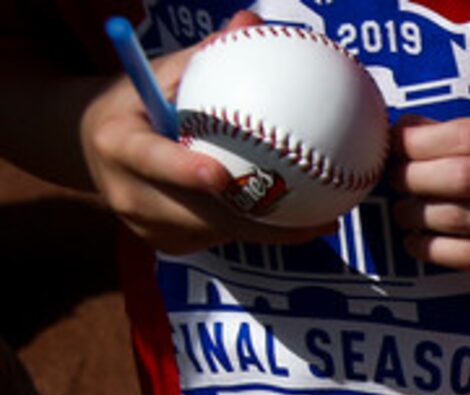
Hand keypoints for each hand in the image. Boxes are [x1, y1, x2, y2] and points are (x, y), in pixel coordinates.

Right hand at [76, 10, 314, 252]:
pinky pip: (218, 241)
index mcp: (118, 144)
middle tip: (309, 211)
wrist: (97, 147)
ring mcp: (145, 226)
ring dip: (264, 227)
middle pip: (196, 212)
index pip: (153, 160)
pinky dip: (253, 230)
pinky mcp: (165, 244)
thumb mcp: (163, 73)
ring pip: (216, 232)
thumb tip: (253, 22)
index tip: (219, 174)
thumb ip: (206, 56)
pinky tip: (297, 225)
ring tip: (320, 220)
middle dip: (252, 214)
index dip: (184, 171)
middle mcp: (126, 192)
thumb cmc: (141, 100)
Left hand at [391, 112, 469, 289]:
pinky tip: (415, 243)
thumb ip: (460, 133)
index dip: (417, 143)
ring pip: (460, 217)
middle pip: (460, 175)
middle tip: (394, 183)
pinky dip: (433, 250)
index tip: (393, 150)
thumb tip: (398, 129)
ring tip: (402, 213)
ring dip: (417, 215)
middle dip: (413, 180)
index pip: (465, 134)